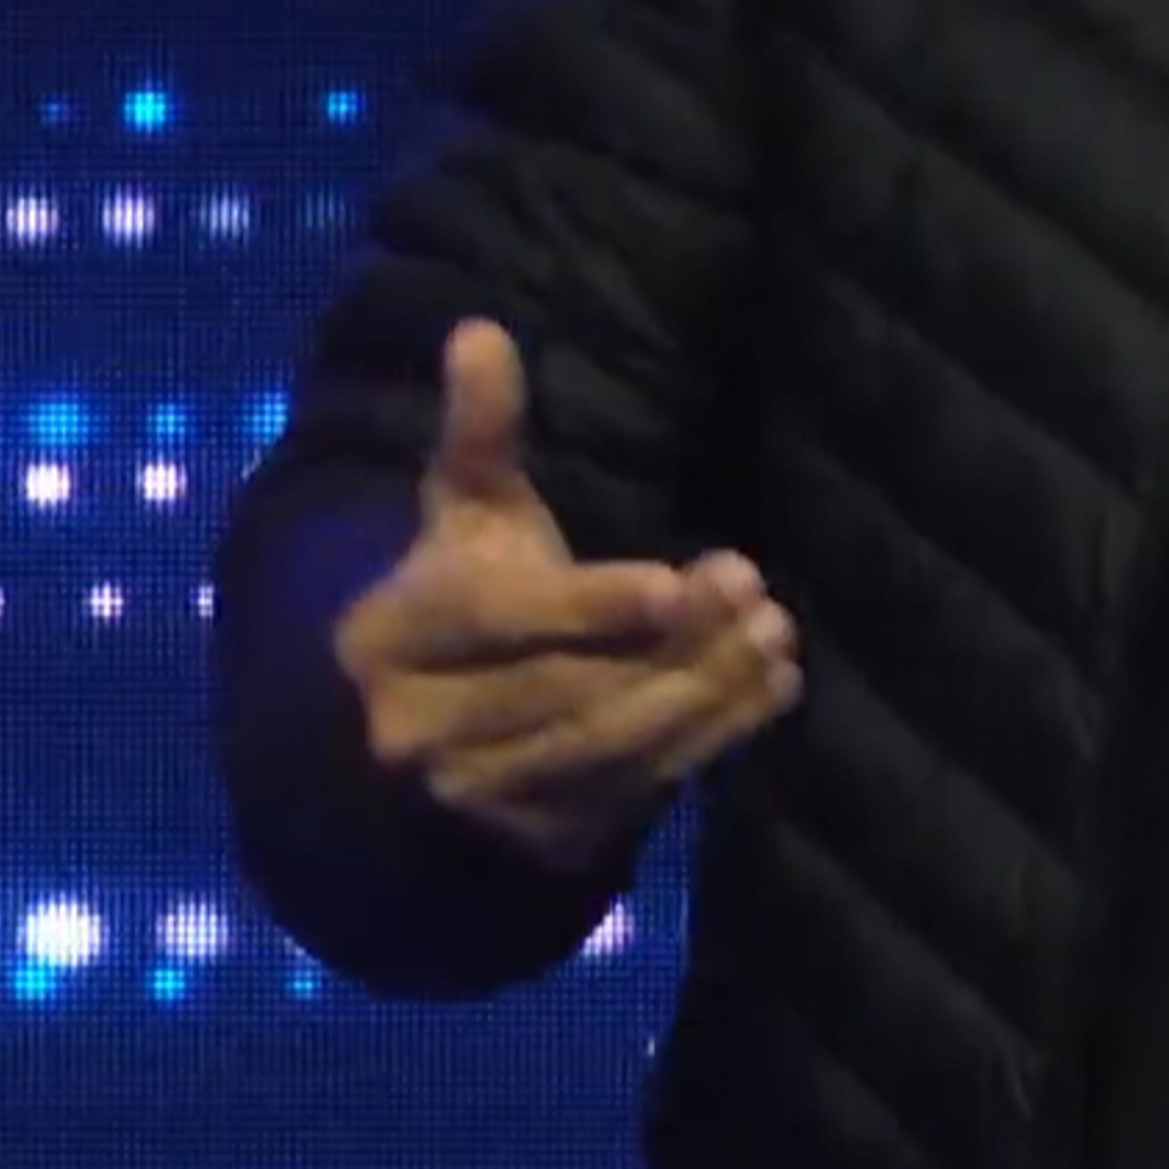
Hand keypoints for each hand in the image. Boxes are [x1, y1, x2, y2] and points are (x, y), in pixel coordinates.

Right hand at [333, 320, 801, 873]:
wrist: (427, 729)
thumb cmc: (467, 589)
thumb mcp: (467, 510)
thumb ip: (479, 431)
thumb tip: (479, 331)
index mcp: (391, 637)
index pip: (496, 622)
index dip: (587, 604)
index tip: (673, 580)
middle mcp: (415, 730)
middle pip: (566, 686)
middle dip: (674, 642)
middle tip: (757, 591)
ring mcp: (473, 797)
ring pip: (608, 744)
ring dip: (706, 691)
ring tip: (777, 634)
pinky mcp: (533, 837)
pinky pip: (636, 791)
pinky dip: (713, 739)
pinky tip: (773, 688)